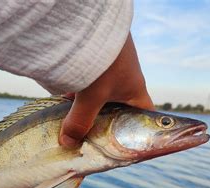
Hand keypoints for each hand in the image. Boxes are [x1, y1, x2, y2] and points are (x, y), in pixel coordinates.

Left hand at [59, 33, 154, 147]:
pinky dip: (77, 91)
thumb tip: (68, 144)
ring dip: (89, 106)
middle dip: (106, 122)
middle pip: (119, 108)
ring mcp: (110, 69)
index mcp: (135, 91)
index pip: (145, 115)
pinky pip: (87, 82)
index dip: (142, 131)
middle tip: (92, 136)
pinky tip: (64, 96)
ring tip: (75, 120)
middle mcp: (126, 80)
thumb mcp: (90, 97)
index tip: (131, 143)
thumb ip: (79, 123)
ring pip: (100, 95)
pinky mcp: (96, 60)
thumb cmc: (102, 63)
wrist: (91, 21)